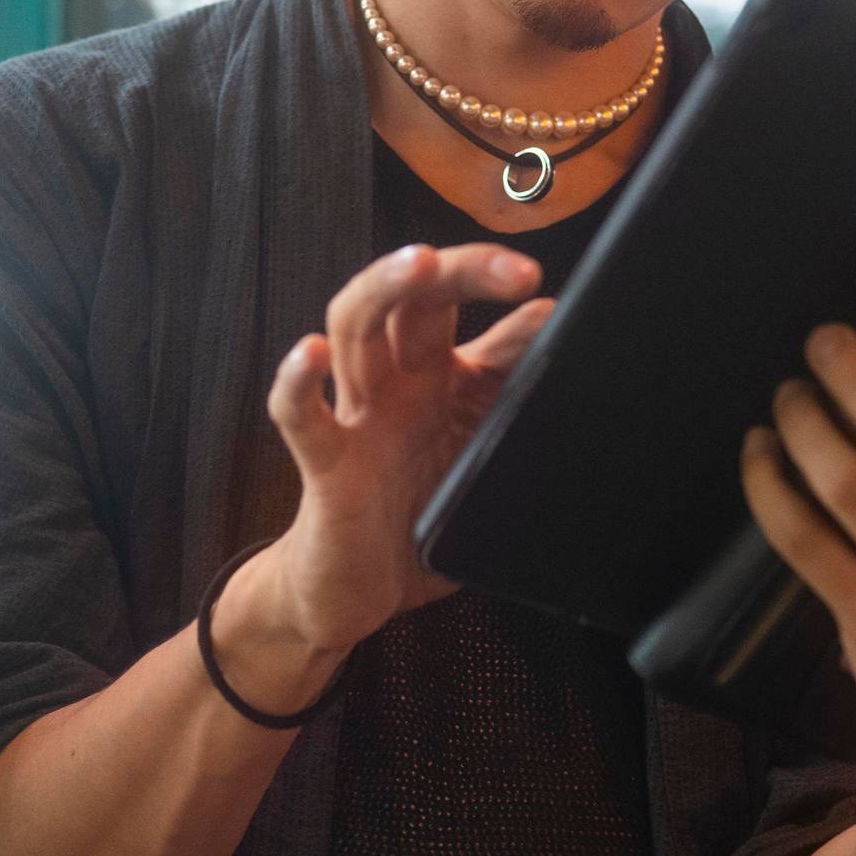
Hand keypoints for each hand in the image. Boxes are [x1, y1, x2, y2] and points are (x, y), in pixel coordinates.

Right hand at [264, 242, 552, 652]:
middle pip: (411, 297)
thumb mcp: (480, 452)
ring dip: (383, 288)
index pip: (465, 311)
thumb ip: (510, 397)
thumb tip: (556, 333)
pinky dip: (299, 383)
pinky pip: (301, 417)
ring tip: (418, 263)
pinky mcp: (325, 465)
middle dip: (459, 269)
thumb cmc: (412, 516)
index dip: (503, 292)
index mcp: (435, 376)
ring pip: (355, 329)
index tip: (548, 293)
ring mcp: (356, 417)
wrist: (352, 593)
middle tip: (514, 269)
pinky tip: (311, 355)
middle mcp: (394, 383)